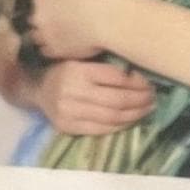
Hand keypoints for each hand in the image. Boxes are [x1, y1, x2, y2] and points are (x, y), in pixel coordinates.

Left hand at [29, 0, 117, 59]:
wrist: (108, 18)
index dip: (49, 1)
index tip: (59, 2)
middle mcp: (38, 17)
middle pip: (35, 19)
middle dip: (44, 18)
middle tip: (60, 19)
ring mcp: (45, 36)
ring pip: (37, 37)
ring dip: (45, 34)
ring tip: (59, 34)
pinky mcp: (55, 52)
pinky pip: (47, 51)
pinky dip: (52, 48)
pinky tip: (62, 45)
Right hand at [37, 59, 154, 134]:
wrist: (37, 89)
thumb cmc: (65, 70)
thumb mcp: (81, 59)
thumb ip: (104, 67)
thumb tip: (139, 74)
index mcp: (78, 70)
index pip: (116, 78)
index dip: (137, 82)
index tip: (149, 83)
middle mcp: (72, 91)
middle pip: (117, 100)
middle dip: (140, 100)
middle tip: (152, 98)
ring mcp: (70, 112)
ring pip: (112, 117)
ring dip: (135, 115)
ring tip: (147, 109)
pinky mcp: (69, 127)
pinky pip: (101, 129)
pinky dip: (120, 125)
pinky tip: (131, 120)